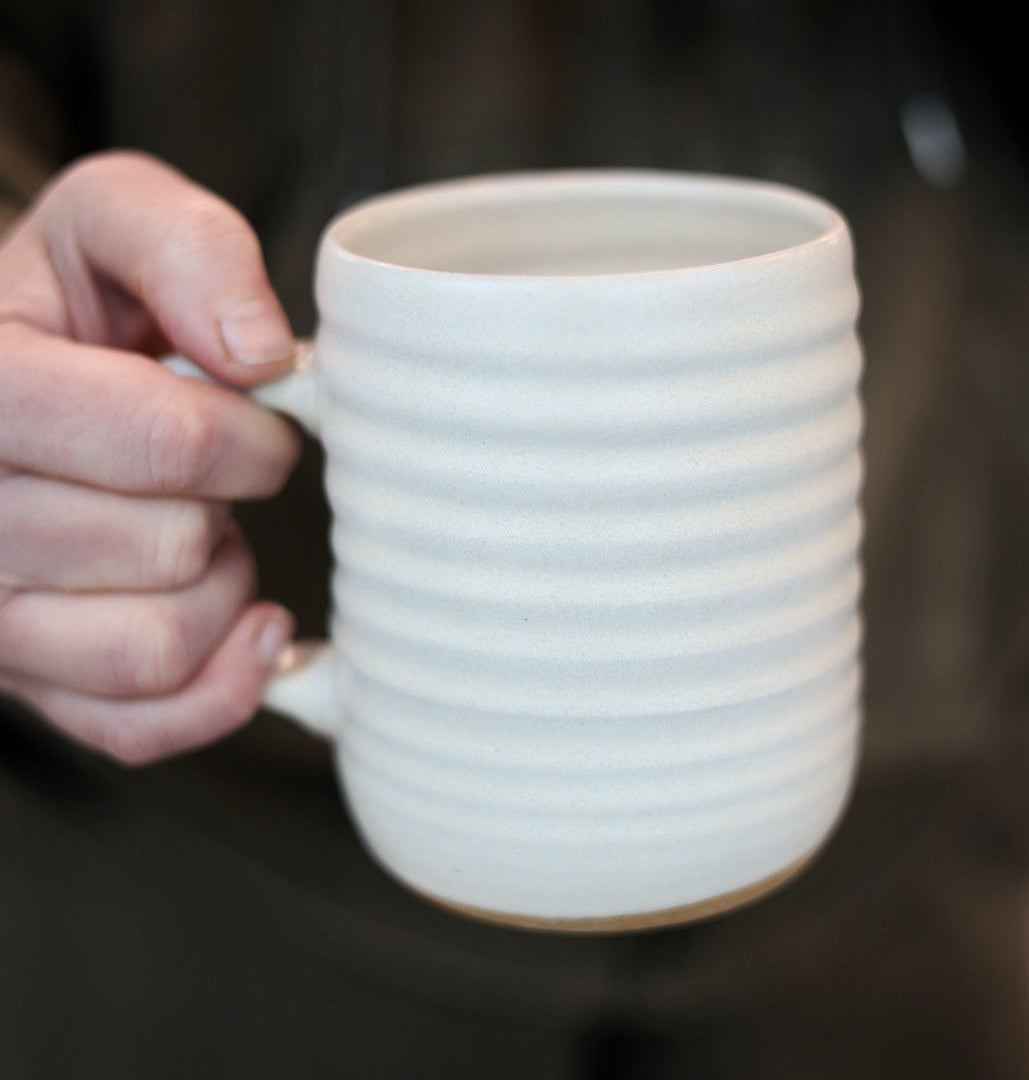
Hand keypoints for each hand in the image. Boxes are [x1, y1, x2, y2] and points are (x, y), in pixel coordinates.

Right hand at [0, 151, 301, 763]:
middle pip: (170, 545)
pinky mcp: (28, 683)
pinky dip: (218, 686)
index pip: (164, 442)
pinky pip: (140, 727)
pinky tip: (240, 622)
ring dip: (217, 586)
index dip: (247, 434)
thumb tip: (257, 350)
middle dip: (226, 502)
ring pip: (155, 648)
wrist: (13, 384)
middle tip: (208, 471)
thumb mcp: (110, 224)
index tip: (254, 414)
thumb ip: (184, 247)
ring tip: (197, 531)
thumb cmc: (70, 309)